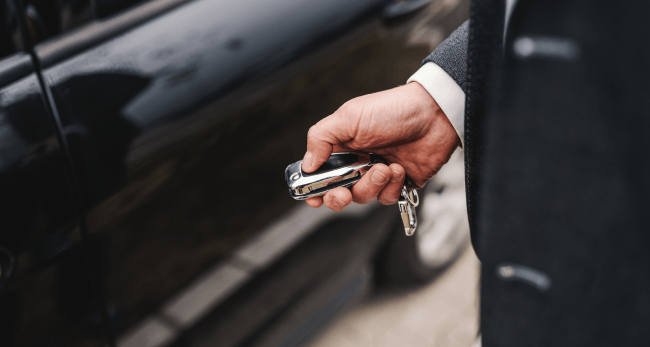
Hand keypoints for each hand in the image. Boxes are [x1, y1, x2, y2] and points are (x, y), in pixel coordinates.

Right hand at [302, 82, 459, 210]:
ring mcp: (379, 173)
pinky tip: (399, 169)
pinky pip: (387, 198)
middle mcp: (358, 161)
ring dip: (371, 186)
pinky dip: (391, 187)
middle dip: (338, 197)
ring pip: (363, 197)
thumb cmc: (393, 110)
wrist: (435, 114)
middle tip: (343, 192)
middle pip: (338, 192)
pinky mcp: (400, 183)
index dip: (314, 188)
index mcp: (342, 146)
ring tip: (384, 167)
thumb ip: (321, 138)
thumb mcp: (349, 116)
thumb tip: (307, 164)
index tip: (313, 197)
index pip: (320, 173)